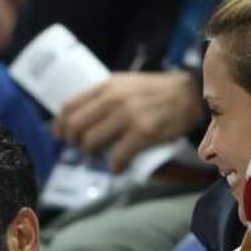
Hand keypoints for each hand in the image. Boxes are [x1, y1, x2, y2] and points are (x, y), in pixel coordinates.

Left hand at [54, 72, 203, 172]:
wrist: (189, 93)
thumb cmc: (156, 91)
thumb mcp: (125, 84)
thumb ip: (104, 98)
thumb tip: (81, 118)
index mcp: (107, 86)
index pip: (70, 106)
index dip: (60, 124)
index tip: (60, 135)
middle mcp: (114, 99)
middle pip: (76, 127)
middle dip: (74, 142)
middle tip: (82, 149)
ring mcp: (128, 116)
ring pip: (91, 142)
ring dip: (91, 155)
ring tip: (98, 158)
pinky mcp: (143, 133)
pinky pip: (117, 156)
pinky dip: (114, 166)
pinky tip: (117, 167)